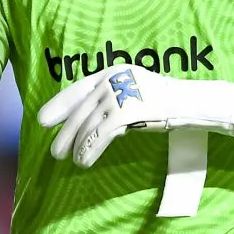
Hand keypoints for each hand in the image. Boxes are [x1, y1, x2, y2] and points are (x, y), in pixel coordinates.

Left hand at [38, 65, 233, 168]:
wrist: (189, 101)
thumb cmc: (163, 98)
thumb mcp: (134, 87)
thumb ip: (111, 95)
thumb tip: (89, 114)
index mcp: (112, 71)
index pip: (78, 88)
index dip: (59, 105)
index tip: (44, 119)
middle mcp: (111, 80)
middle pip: (80, 111)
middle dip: (65, 133)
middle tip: (55, 151)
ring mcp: (117, 96)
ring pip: (87, 126)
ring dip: (76, 146)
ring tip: (70, 160)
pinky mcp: (124, 113)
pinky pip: (99, 136)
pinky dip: (89, 150)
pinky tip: (84, 162)